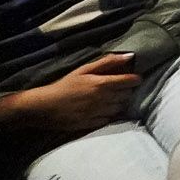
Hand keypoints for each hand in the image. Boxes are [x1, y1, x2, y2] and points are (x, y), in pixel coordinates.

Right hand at [0, 54, 138, 133]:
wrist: (44, 107)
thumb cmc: (64, 85)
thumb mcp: (84, 70)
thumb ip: (107, 62)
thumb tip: (130, 56)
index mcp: (102, 84)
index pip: (130, 81)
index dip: (135, 79)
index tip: (134, 78)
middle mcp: (103, 99)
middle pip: (127, 95)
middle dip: (126, 90)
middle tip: (119, 87)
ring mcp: (99, 113)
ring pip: (120, 107)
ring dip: (118, 102)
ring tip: (109, 98)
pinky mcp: (93, 123)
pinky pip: (109, 118)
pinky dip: (109, 113)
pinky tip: (101, 109)